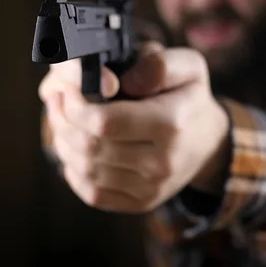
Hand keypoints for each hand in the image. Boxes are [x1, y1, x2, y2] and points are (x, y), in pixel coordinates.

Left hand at [38, 42, 229, 213]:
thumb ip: (156, 64)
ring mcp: (152, 187)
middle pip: (90, 147)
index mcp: (171, 123)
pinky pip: (93, 194)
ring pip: (86, 170)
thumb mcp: (187, 66)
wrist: (208, 141)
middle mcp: (162, 162)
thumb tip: (117, 82)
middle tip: (57, 102)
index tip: (69, 89)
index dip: (75, 106)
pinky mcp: (142, 202)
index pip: (104, 122)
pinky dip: (74, 172)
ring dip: (64, 144)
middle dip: (63, 121)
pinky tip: (74, 150)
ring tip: (63, 122)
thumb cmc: (189, 96)